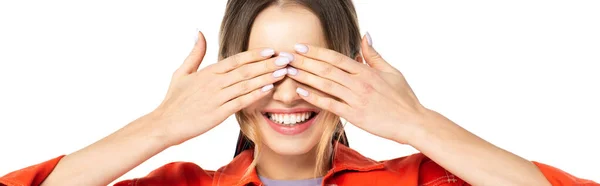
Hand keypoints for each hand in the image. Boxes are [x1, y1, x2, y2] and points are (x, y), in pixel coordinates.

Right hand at [152, 32, 289, 145]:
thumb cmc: (174, 100)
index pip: (236, 59)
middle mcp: (214, 82)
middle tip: (286, 59)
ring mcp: (217, 98)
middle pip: (246, 70)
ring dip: (266, 77)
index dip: (255, 54)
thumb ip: (195, 53)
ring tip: (283, 72)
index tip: (271, 50)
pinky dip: (255, 95)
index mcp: (208, 72)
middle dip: (268, 63)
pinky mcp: (218, 114)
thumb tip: (199, 32)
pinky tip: (268, 90)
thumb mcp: (182, 72)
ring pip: (246, 84)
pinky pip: (240, 102)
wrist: (164, 124)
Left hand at [287, 33, 427, 143]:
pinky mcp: (355, 115)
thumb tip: (365, 36)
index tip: (301, 46)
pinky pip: (331, 105)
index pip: (336, 58)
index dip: (317, 51)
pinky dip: (315, 98)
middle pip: (327, 69)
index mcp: (366, 71)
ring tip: (290, 71)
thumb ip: (374, 55)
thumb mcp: (391, 71)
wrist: (412, 122)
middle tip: (287, 56)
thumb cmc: (403, 97)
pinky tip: (301, 93)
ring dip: (306, 77)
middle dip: (305, 61)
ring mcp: (356, 99)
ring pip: (326, 85)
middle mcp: (359, 83)